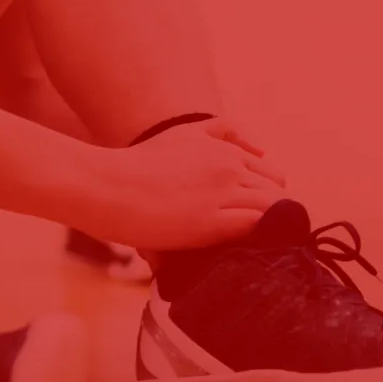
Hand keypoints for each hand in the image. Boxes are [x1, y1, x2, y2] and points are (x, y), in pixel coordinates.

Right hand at [84, 120, 286, 250]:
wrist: (105, 186)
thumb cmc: (136, 164)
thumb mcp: (183, 133)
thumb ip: (220, 132)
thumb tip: (259, 148)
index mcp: (225, 151)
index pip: (272, 176)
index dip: (266, 199)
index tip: (249, 217)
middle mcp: (229, 168)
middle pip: (277, 193)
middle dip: (270, 214)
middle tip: (247, 235)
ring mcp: (222, 193)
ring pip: (272, 210)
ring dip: (264, 229)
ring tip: (245, 247)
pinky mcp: (211, 221)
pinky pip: (256, 227)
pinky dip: (255, 239)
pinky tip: (238, 249)